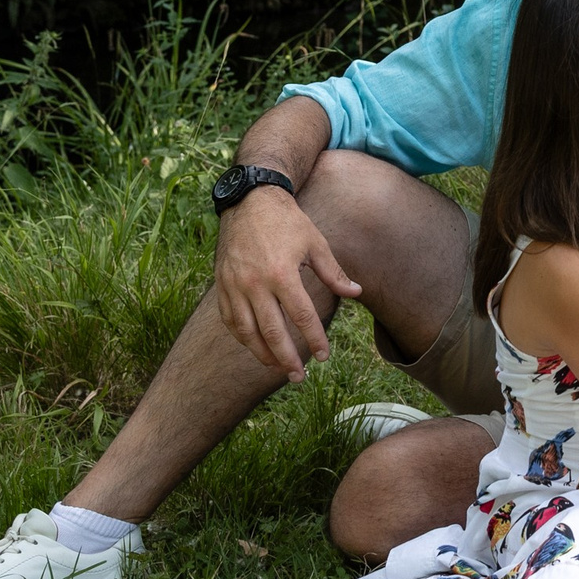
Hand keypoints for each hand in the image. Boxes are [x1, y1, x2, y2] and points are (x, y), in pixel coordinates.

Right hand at [214, 187, 358, 381]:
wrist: (249, 202)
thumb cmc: (287, 222)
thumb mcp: (315, 242)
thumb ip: (333, 272)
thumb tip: (356, 292)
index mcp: (282, 273)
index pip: (301, 316)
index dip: (313, 339)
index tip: (323, 356)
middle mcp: (255, 283)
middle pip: (272, 331)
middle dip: (287, 358)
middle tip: (300, 377)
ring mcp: (234, 286)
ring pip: (247, 331)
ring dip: (263, 354)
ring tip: (279, 368)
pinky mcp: (222, 285)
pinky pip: (230, 320)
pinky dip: (243, 338)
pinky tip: (256, 348)